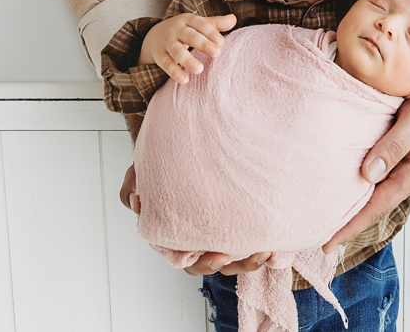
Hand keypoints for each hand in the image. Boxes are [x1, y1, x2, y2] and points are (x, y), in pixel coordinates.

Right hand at [119, 163, 270, 276]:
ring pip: (240, 255)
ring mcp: (221, 229)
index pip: (190, 261)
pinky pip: (253, 236)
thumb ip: (133, 186)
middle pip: (221, 263)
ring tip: (268, 248)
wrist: (179, 145)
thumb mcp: (139, 172)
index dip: (205, 262)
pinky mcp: (239, 219)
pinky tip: (277, 234)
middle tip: (254, 253)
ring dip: (254, 256)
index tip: (219, 255)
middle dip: (238, 263)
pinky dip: (265, 238)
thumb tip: (136, 200)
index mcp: (176, 237)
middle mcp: (200, 238)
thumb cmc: (160, 164)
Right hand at [139, 14, 236, 83]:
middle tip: (216, 53)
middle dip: (203, 44)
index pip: (200, 24)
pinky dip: (175, 72)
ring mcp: (167, 43)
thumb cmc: (184, 30)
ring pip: (177, 51)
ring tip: (199, 69)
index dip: (210, 32)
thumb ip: (216, 24)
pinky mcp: (160, 56)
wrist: (154, 36)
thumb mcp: (198, 25)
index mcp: (187, 20)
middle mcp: (176, 30)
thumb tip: (233, 19)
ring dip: (188, 60)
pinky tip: (185, 80)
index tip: (221, 42)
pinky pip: (167, 64)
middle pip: (189, 36)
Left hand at [322, 78, 409, 251]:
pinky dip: (362, 183)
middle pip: (373, 205)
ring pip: (376, 191)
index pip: (376, 208)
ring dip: (354, 203)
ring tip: (328, 214)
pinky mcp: (406, 157)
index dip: (350, 226)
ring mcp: (409, 168)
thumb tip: (367, 174)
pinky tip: (346, 182)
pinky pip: (381, 175)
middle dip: (348, 221)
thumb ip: (393, 147)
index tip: (327, 244)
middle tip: (319, 237)